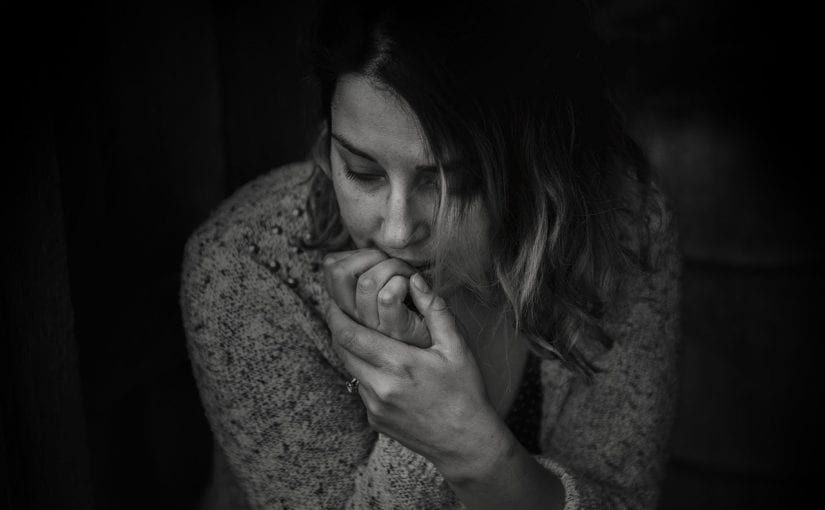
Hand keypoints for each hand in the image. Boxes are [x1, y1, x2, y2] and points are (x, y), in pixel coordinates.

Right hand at [323, 249, 430, 346]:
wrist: (443, 343)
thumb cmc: (417, 310)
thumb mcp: (384, 291)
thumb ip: (370, 273)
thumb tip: (356, 253)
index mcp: (349, 305)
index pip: (330, 268)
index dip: (353, 253)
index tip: (378, 259)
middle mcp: (356, 317)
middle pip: (338, 273)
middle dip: (370, 255)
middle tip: (392, 261)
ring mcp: (374, 326)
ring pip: (367, 282)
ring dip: (393, 267)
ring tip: (408, 274)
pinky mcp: (396, 331)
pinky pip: (388, 297)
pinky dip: (404, 282)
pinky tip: (415, 286)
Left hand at [325, 272, 501, 477]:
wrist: (466, 443)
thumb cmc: (465, 392)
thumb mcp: (457, 347)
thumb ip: (435, 310)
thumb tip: (415, 279)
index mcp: (399, 364)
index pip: (350, 334)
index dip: (336, 315)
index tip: (334, 300)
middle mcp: (380, 387)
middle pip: (342, 350)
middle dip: (337, 328)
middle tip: (338, 310)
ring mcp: (374, 407)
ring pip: (349, 369)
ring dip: (351, 351)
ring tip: (360, 333)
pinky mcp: (374, 420)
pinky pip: (361, 388)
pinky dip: (365, 372)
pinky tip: (382, 366)